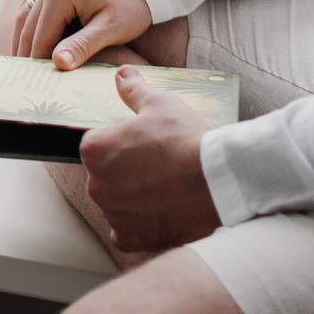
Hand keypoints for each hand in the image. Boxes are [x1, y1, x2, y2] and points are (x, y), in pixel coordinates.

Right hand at [9, 0, 153, 67]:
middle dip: (24, 53)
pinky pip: (34, 4)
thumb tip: (58, 64)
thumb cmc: (132, 3)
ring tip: (22, 63)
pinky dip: (29, 23)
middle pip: (28, 26)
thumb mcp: (111, 28)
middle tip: (23, 80)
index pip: (40, 37)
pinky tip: (31, 39)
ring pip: (25, 14)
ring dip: (22, 38)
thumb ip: (82, 46)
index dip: (36, 62)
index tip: (35, 84)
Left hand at [80, 68, 223, 252]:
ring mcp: (112, 213)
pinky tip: (156, 212)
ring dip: (129, 197)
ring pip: (113, 203)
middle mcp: (95, 184)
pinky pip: (125, 231)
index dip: (119, 141)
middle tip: (155, 164)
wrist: (219, 181)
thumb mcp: (160, 104)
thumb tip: (122, 75)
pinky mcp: (132, 237)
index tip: (140, 143)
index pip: (96, 144)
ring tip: (162, 187)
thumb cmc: (187, 139)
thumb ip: (134, 90)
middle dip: (123, 169)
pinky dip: (136, 225)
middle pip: (102, 174)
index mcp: (94, 149)